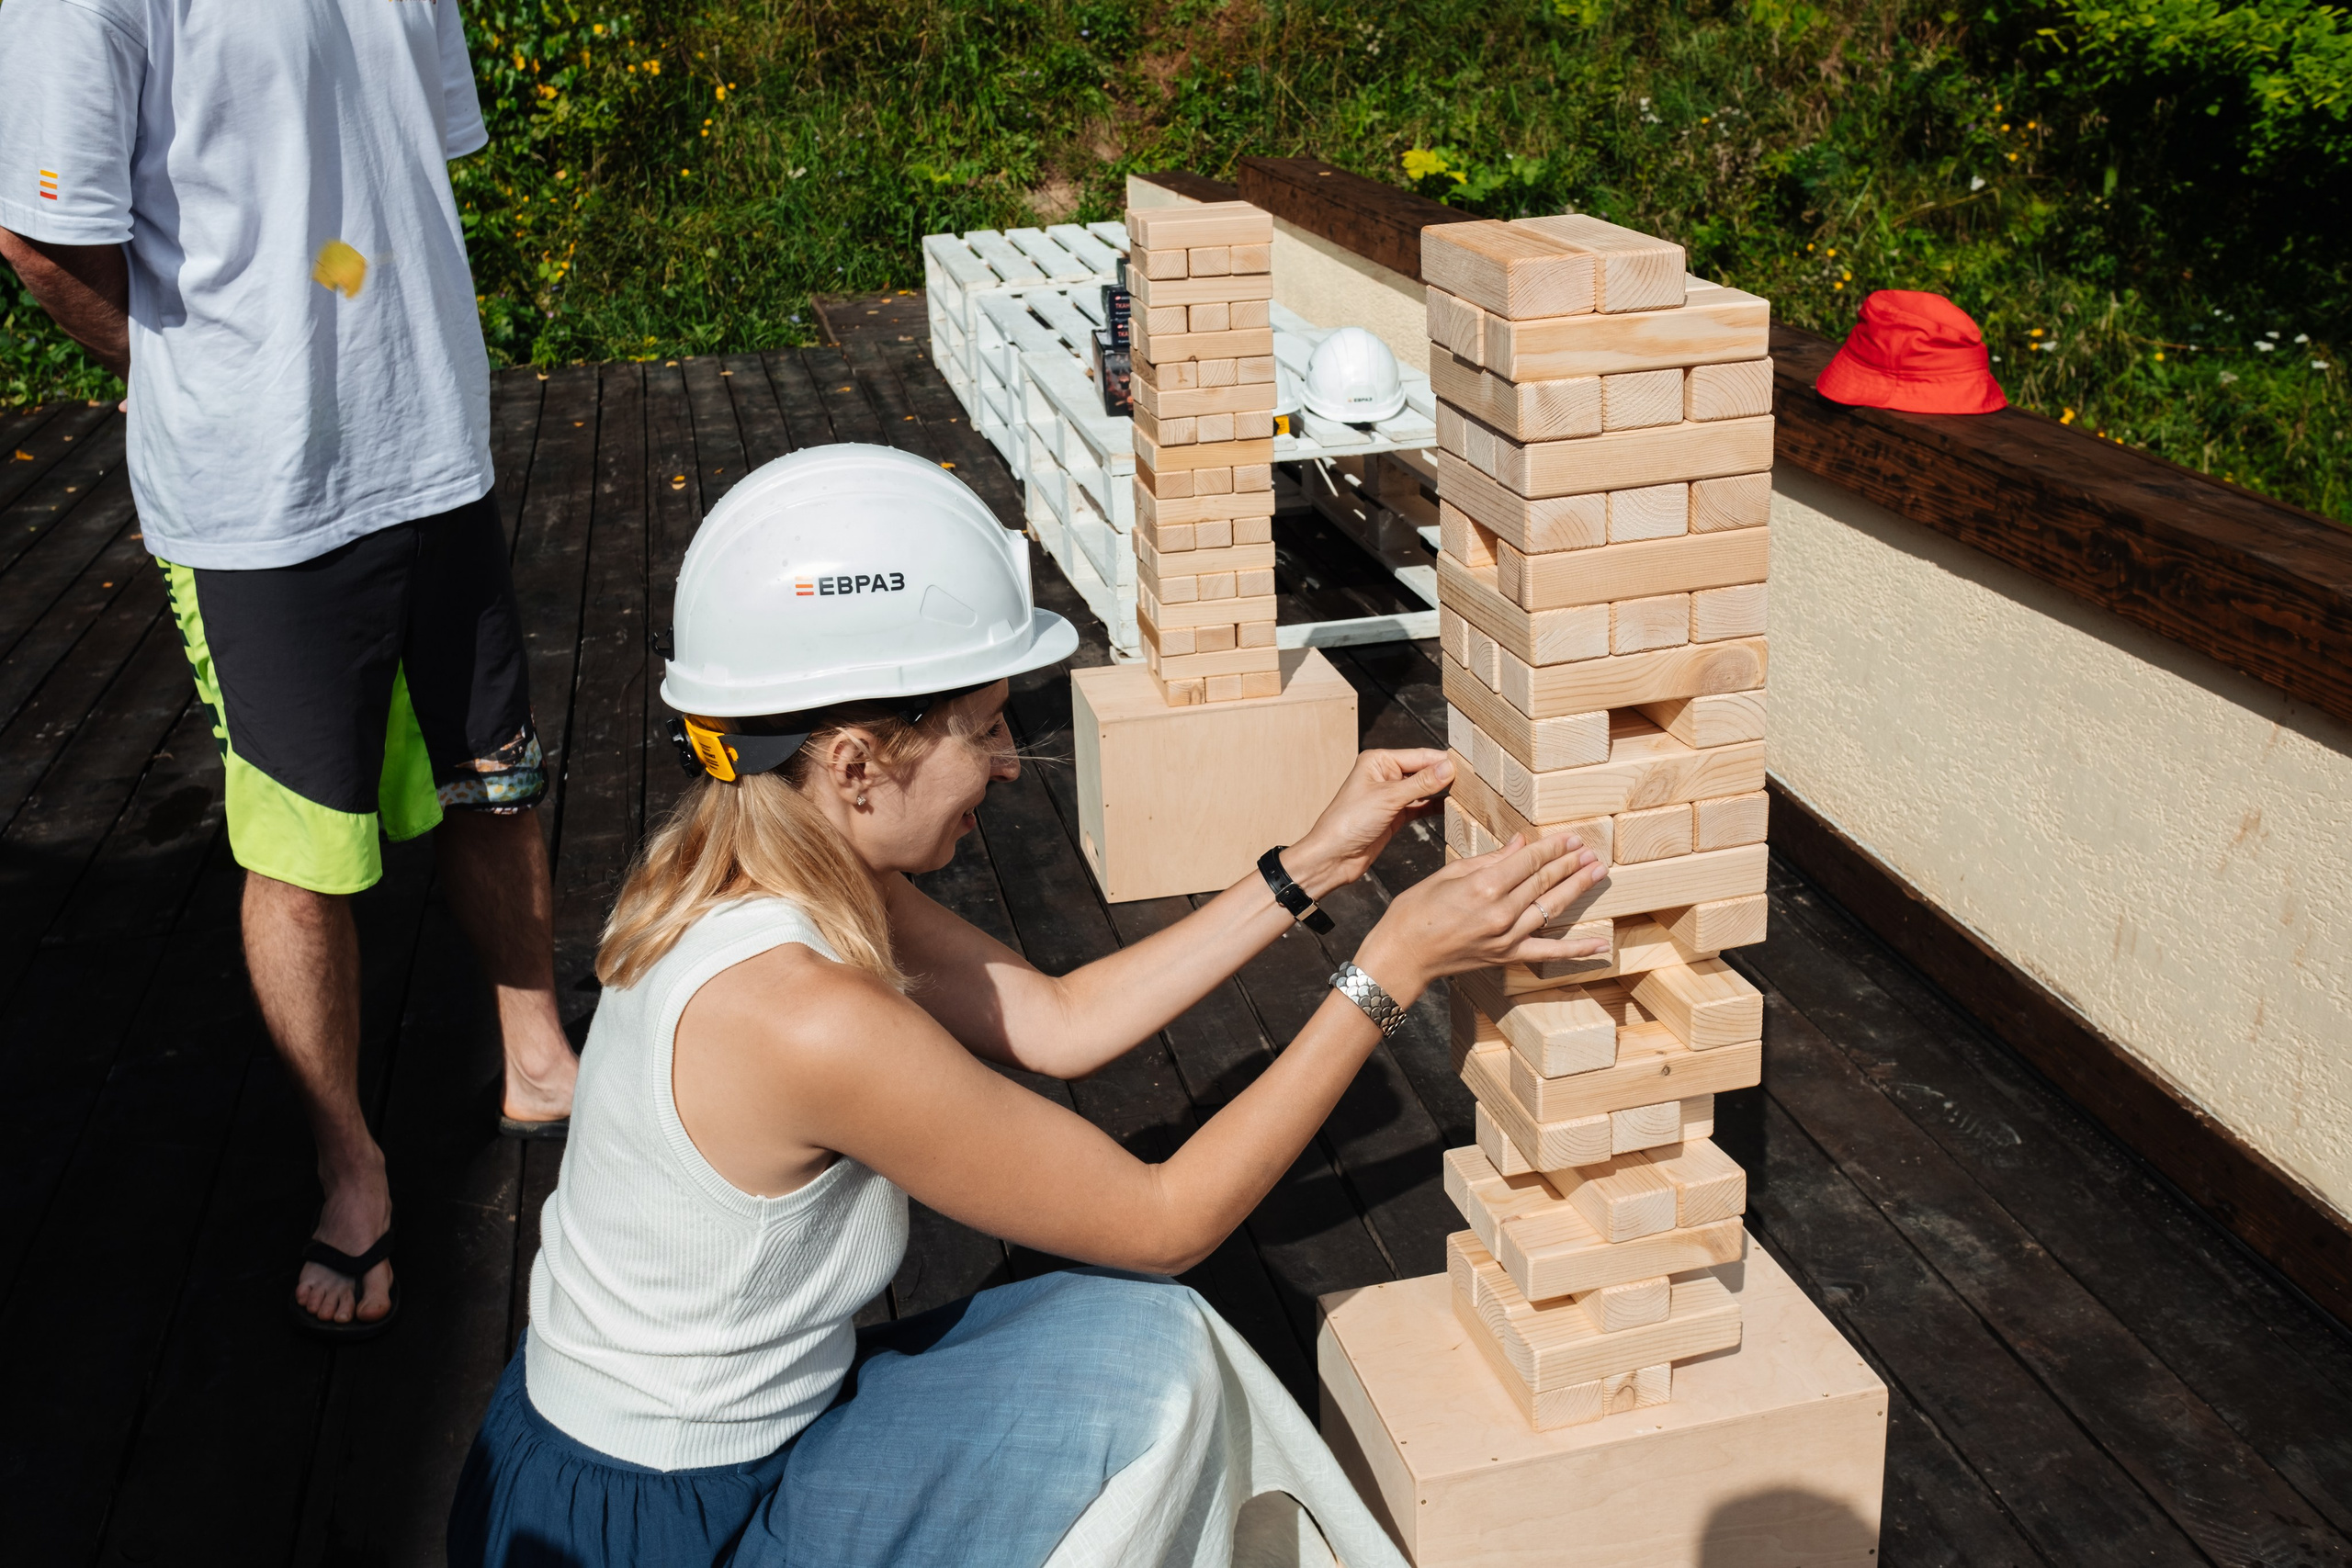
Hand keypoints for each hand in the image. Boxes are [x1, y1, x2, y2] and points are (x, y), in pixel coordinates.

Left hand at [1282, 749, 1453, 898]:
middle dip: (1446, 775)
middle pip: (1424, 770)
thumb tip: (1448, 767)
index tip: (1470, 765)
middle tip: (1474, 780)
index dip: (1444, 761)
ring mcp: (1391, 795)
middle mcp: (1385, 774)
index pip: (1420, 755)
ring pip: (1424, 789)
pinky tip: (1452, 808)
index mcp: (1378, 760)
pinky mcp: (1395, 814)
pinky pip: (1421, 806)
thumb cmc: (1347, 823)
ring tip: (1468, 793)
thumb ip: (1421, 783)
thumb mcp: (1388, 798)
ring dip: (1442, 791)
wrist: (1333, 857)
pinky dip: (1435, 807)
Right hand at [1352, 832, 1605, 1005]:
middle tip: (1589, 849)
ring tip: (1598, 872)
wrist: (1402, 956)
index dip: (1553, 847)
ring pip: (1551, 908)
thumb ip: (1489, 860)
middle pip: (1544, 881)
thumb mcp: (1447, 874)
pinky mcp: (1507, 957)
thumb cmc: (1415, 912)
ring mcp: (1506, 937)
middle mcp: (1500, 912)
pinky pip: (1550, 952)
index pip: (1529, 861)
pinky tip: (1601, 944)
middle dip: (1569, 863)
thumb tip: (1520, 843)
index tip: (1571, 837)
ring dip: (1577, 889)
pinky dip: (1578, 949)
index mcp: (1483, 886)